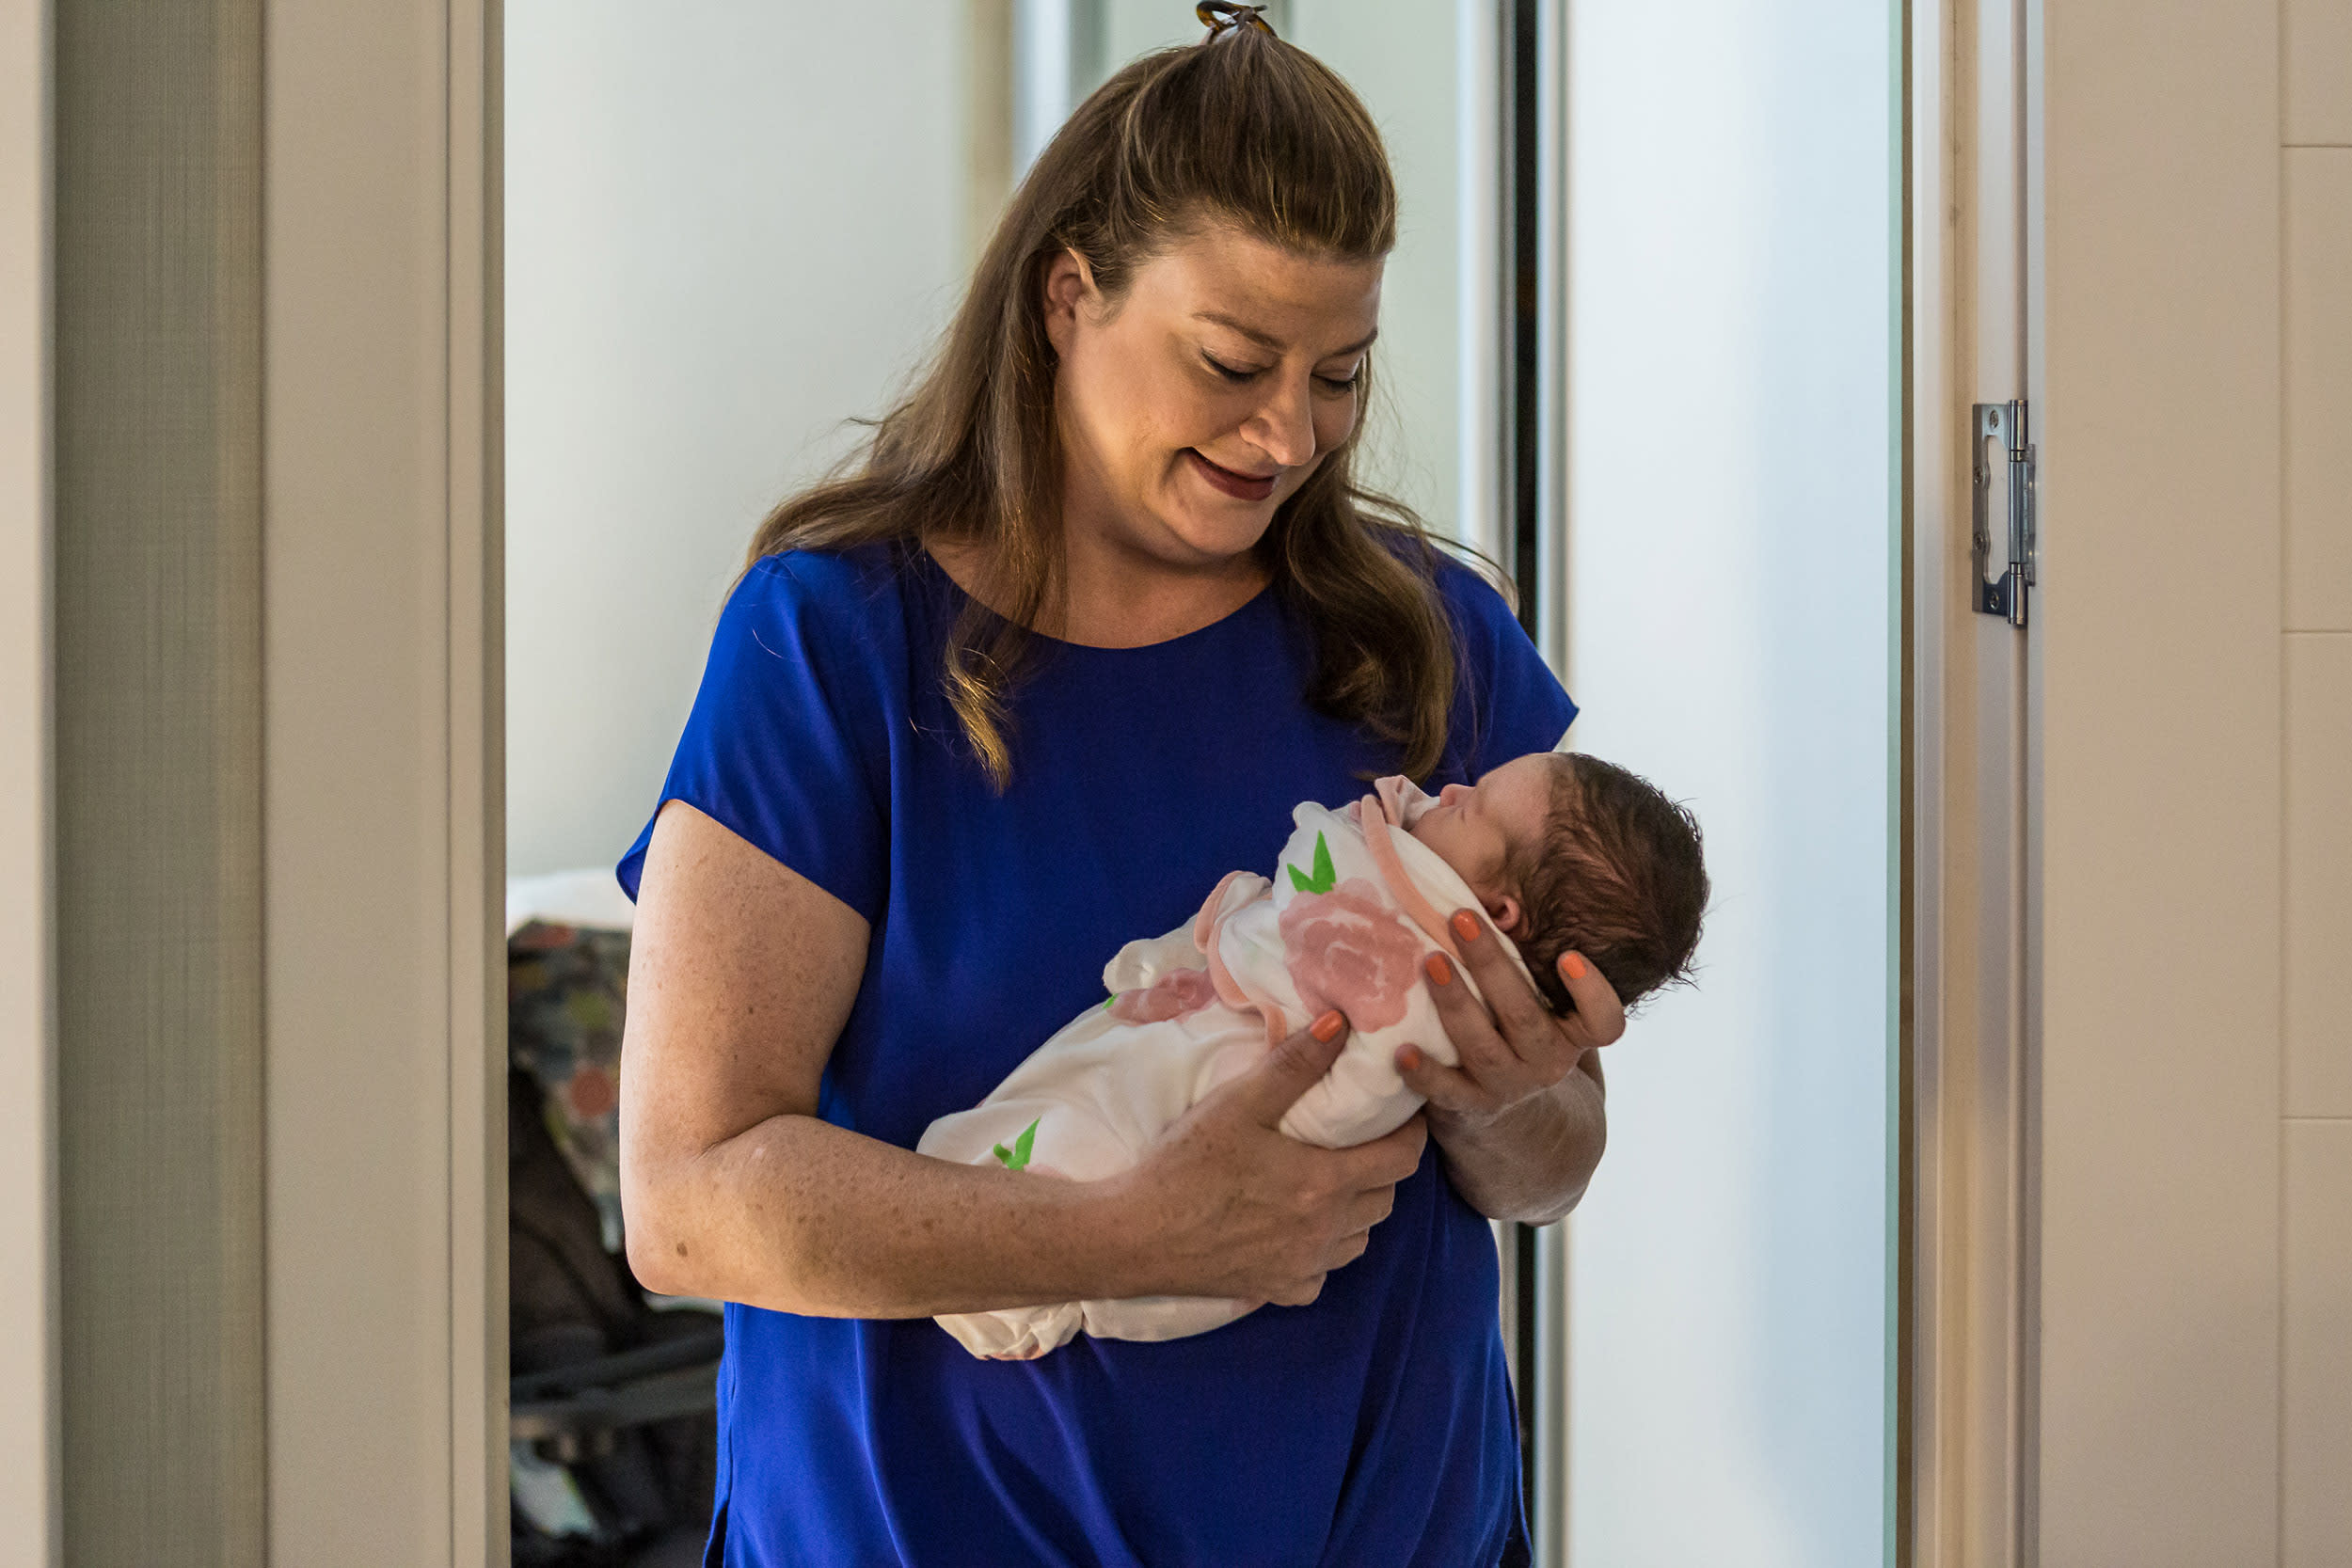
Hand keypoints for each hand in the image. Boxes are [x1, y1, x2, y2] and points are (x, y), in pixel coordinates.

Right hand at [1116, 1010, 1427, 1307]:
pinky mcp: (1279, 1291)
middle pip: (1385, 1199)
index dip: (1410, 1133)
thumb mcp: (1238, 1104)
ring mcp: (1304, 1267)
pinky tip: (1295, 1228)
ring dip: (1357, 1210)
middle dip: (1384, 1168)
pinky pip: (1323, 1271)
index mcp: (1324, 1183)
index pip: (1401, 1160)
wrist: (1135, 1235)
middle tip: (1361, 1140)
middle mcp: (1325, 1232)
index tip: (1401, 1114)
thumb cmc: (1184, 1167)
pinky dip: (1322, 1249)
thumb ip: (1294, 1064)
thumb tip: (1342, 1023)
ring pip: (1359, 1238)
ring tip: (1330, 1180)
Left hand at [1394, 909, 1626, 1132]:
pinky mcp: (1471, 1104)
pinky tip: (1402, 1050)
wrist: (1503, 1102)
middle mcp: (1548, 1061)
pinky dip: (1425, 1073)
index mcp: (1574, 1032)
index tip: (1568, 955)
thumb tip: (1494, 889)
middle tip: (1461, 919)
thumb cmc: (1517, 1022)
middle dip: (1491, 966)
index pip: (1604, 1023)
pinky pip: (1448, 1092)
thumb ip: (1528, 956)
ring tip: (1430, 962)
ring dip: (1456, 1003)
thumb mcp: (1537, 995)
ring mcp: (1510, 1086)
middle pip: (1525, 1017)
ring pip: (1484, 1048)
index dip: (1592, 992)